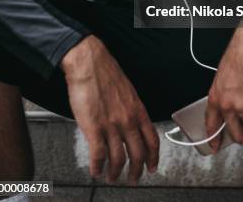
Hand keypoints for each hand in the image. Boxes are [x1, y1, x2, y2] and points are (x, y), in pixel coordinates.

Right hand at [60, 35, 159, 184]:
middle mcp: (128, 119)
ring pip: (119, 159)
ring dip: (116, 172)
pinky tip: (96, 171)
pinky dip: (98, 167)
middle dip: (136, 171)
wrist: (89, 63)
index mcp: (138, 109)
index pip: (152, 139)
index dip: (153, 157)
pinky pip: (99, 155)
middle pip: (138, 154)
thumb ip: (130, 109)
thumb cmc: (106, 72)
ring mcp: (112, 125)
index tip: (152, 166)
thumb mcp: (127, 91)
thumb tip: (129, 123)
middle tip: (133, 179)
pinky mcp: (94, 128)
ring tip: (112, 177)